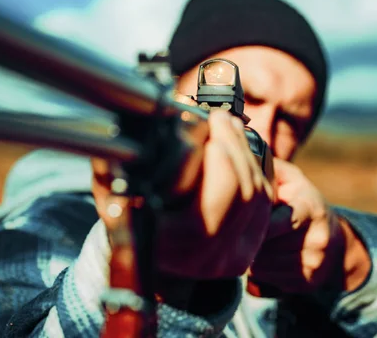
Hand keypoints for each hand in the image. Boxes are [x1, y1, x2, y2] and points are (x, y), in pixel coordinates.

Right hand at [92, 110, 273, 279]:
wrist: (146, 253)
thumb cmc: (126, 216)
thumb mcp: (113, 190)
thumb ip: (119, 165)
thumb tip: (133, 134)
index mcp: (169, 245)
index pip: (211, 198)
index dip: (218, 155)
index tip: (208, 120)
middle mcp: (203, 258)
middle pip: (241, 193)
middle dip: (235, 146)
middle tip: (221, 117)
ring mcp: (230, 259)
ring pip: (256, 196)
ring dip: (246, 154)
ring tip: (229, 126)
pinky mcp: (247, 252)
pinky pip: (263, 205)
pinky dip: (256, 171)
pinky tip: (241, 148)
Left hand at [248, 158, 369, 293]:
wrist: (334, 239)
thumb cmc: (301, 202)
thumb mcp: (292, 179)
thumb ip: (270, 167)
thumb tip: (245, 154)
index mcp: (311, 208)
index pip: (282, 220)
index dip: (259, 223)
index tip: (241, 219)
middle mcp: (318, 238)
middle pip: (266, 246)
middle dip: (249, 238)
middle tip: (240, 230)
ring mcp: (314, 264)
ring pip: (262, 265)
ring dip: (250, 256)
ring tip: (254, 242)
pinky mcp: (307, 283)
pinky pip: (267, 280)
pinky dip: (257, 271)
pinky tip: (264, 257)